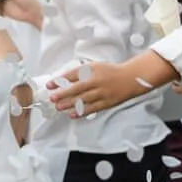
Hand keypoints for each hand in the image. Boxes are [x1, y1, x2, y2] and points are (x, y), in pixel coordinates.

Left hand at [48, 53, 172, 116]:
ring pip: (82, 100)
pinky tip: (72, 114)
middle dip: (62, 93)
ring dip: (69, 104)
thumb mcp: (95, 66)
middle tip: (52, 98)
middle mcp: (96, 81)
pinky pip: (92, 108)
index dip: (59, 80)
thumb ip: (81, 72)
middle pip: (76, 88)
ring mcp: (101, 93)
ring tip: (59, 107)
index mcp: (91, 70)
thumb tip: (64, 80)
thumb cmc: (111, 72)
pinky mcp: (106, 102)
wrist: (131, 78)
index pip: (72, 74)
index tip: (50, 85)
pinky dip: (81, 112)